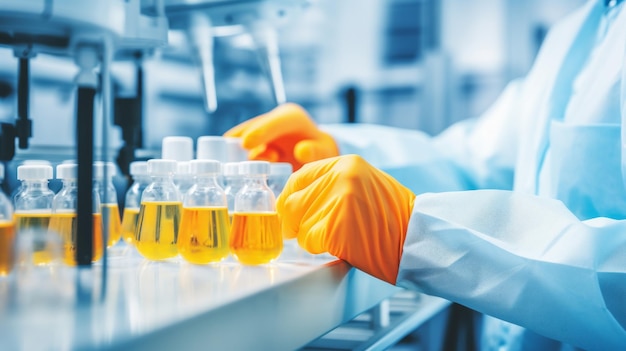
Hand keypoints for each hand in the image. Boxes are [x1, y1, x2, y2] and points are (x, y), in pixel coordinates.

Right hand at [224, 103, 338, 169]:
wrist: (316, 156)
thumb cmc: (322, 153)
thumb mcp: (325, 152)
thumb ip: (316, 152)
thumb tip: (300, 151)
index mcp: (291, 118)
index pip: (275, 121)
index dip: (260, 131)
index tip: (247, 144)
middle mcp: (272, 123)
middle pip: (251, 128)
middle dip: (243, 141)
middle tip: (241, 160)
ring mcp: (261, 135)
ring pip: (243, 143)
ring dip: (247, 157)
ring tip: (267, 165)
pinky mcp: (254, 148)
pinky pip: (241, 155)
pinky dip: (241, 165)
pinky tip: (247, 174)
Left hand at [276, 154, 415, 283]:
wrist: (419, 237)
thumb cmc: (394, 217)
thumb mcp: (364, 184)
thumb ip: (333, 184)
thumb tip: (297, 198)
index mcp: (346, 164)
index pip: (299, 177)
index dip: (291, 198)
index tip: (291, 210)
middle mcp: (341, 177)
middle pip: (292, 202)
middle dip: (294, 221)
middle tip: (306, 231)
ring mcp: (338, 202)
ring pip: (299, 224)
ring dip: (309, 236)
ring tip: (335, 237)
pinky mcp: (336, 228)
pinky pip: (308, 240)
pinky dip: (317, 247)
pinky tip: (338, 245)